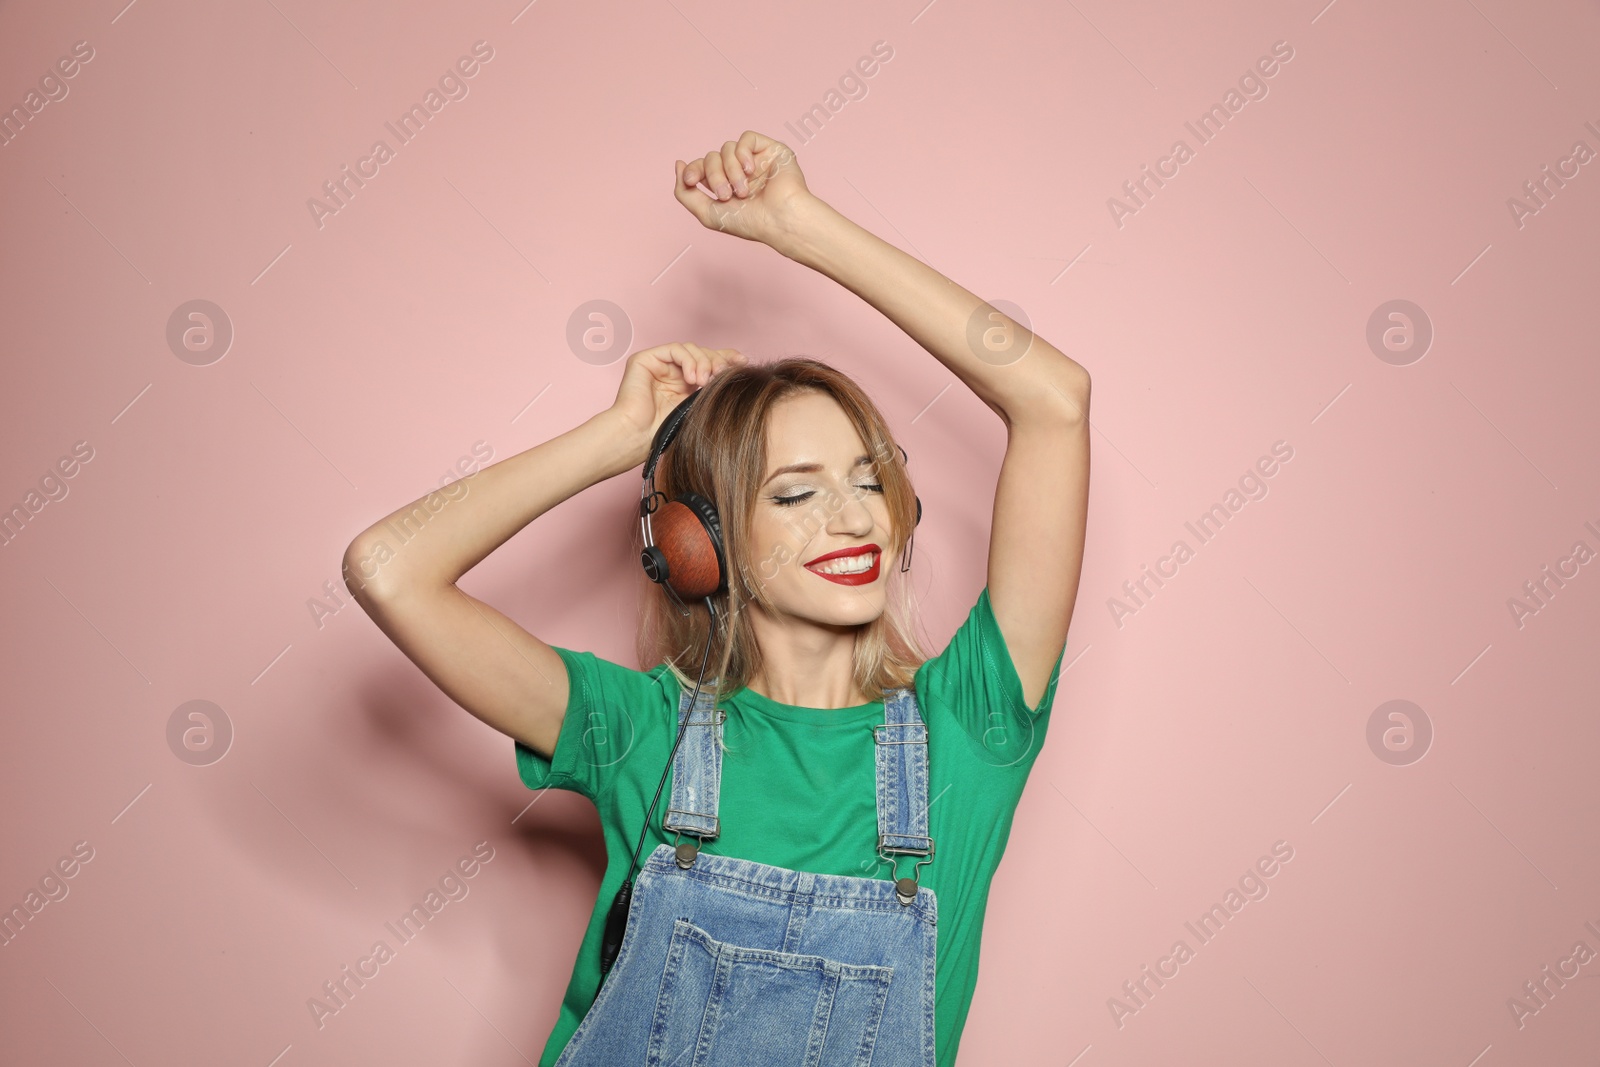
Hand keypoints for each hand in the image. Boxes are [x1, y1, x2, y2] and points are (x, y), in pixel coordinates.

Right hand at [608, 342, 747, 459]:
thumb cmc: (664, 431)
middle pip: (701, 353)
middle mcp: (672, 371)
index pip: (708, 362)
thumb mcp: (698, 406)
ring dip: (703, 362)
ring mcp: (658, 364)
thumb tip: (738, 371)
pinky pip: (674, 349)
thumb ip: (712, 389)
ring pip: (689, 349)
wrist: (637, 437)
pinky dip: (688, 360)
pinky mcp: (644, 359)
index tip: (743, 362)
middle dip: (716, 361)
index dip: (726, 358)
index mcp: (684, 383)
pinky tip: (693, 377)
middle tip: (722, 375)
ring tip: (704, 382)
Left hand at [674, 131, 813, 245]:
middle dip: (714, 176)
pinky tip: (751, 170)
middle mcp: (739, 171)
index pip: (701, 166)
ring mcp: (754, 159)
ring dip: (730, 170)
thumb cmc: (748, 222)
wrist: (779, 220)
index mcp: (725, 185)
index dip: (693, 170)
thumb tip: (678, 164)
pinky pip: (746, 138)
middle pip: (711, 157)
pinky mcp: (770, 149)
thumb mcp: (706, 213)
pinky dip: (742, 153)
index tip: (690, 180)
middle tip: (726, 195)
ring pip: (726, 148)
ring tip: (743, 190)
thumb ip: (685, 193)